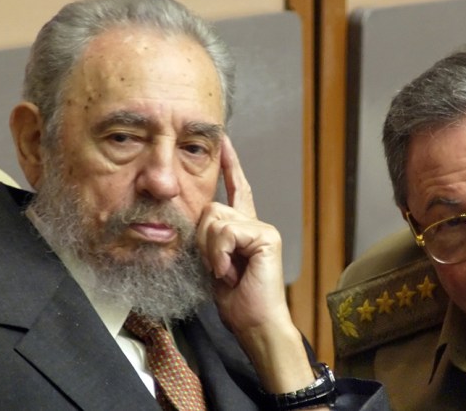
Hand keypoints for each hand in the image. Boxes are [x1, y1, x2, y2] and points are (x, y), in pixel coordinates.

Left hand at [197, 136, 316, 392]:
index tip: (224, 141)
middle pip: (211, 208)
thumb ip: (208, 238)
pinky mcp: (265, 236)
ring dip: (211, 252)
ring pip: (215, 219)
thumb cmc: (236, 301)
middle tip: (217, 269)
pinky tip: (231, 272)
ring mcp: (262, 228)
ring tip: (226, 273)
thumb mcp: (213, 263)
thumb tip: (199, 219)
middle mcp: (255, 223)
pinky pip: (226, 232)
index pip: (236, 189)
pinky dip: (220, 255)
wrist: (255, 323)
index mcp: (243, 229)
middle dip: (203, 241)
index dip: (229, 165)